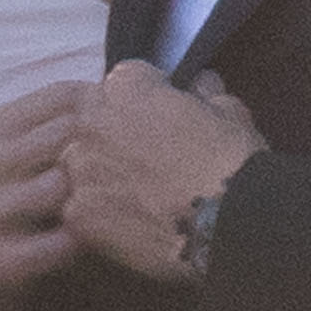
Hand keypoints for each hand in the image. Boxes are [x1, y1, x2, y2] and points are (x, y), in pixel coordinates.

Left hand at [58, 62, 265, 281]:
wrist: (230, 222)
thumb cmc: (233, 161)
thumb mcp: (230, 113)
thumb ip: (206, 93)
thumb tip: (202, 84)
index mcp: (126, 86)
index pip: (122, 82)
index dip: (144, 101)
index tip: (160, 119)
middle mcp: (92, 120)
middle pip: (90, 122)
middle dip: (112, 136)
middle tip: (144, 162)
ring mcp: (79, 167)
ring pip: (77, 166)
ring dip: (98, 176)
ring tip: (133, 197)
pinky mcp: (77, 213)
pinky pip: (77, 210)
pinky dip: (97, 217)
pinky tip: (125, 228)